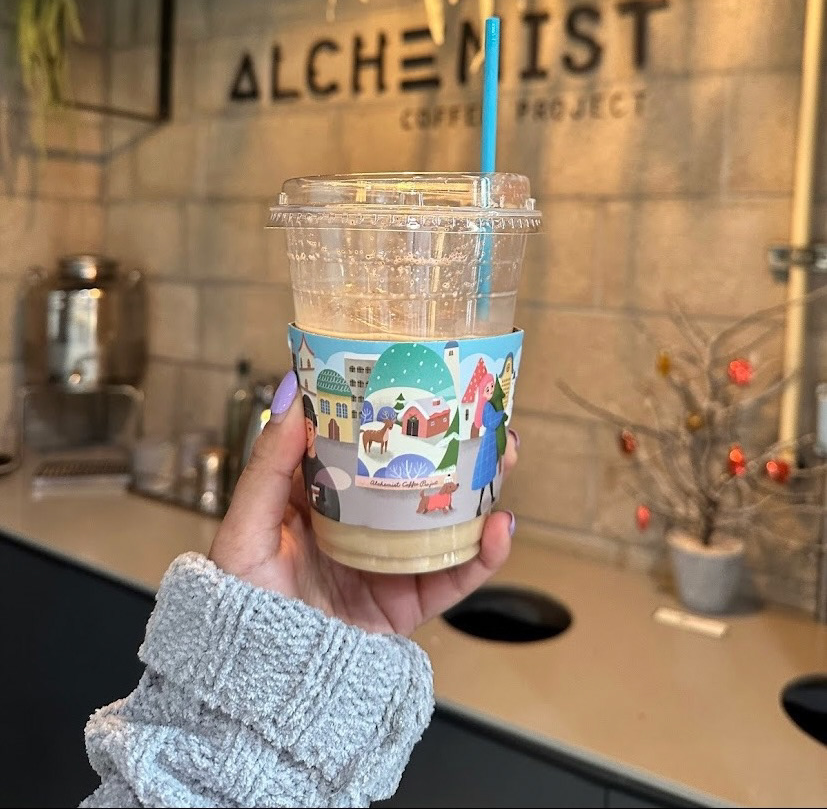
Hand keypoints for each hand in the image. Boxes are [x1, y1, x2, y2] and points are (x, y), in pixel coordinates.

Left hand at [210, 373, 518, 636]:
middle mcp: (356, 527)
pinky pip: (453, 576)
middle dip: (450, 443)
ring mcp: (386, 565)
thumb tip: (292, 394)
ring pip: (443, 518)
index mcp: (314, 501)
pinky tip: (500, 528)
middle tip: (479, 412)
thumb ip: (268, 464)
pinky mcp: (406, 605)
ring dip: (480, 487)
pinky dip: (483, 555)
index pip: (357, 444)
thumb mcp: (245, 527)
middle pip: (412, 476)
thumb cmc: (237, 608)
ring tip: (504, 455)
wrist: (253, 691)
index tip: (416, 375)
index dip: (387, 410)